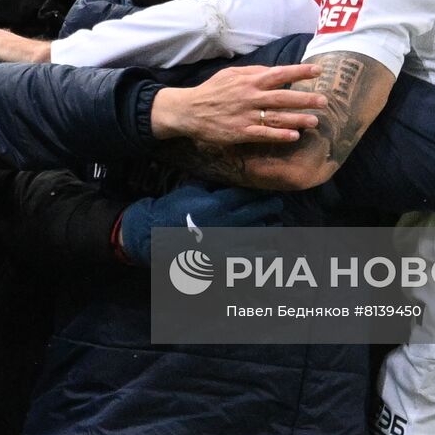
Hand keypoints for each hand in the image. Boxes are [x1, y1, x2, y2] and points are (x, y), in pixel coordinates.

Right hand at [117, 183, 282, 264]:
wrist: (155, 234)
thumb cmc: (173, 208)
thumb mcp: (191, 189)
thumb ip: (212, 184)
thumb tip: (227, 175)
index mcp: (218, 203)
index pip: (248, 195)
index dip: (261, 193)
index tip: (270, 190)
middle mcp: (226, 222)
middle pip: (257, 212)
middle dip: (270, 207)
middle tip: (278, 204)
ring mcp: (226, 242)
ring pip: (257, 234)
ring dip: (269, 229)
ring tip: (277, 225)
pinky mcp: (222, 258)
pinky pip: (248, 257)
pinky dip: (261, 254)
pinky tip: (269, 251)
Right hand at [151, 64, 324, 144]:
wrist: (190, 110)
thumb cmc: (212, 90)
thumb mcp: (231, 74)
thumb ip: (253, 71)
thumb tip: (274, 70)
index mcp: (249, 81)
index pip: (279, 73)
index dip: (300, 71)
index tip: (318, 71)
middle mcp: (250, 97)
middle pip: (283, 97)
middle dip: (305, 98)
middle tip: (324, 100)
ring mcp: (246, 115)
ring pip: (276, 117)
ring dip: (297, 119)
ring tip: (315, 121)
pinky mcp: (241, 132)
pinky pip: (264, 134)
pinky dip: (279, 136)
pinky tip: (294, 137)